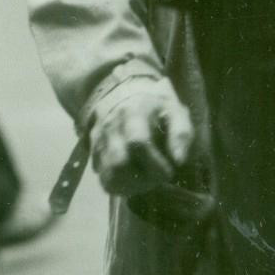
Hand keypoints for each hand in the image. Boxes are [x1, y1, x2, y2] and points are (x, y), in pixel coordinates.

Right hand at [88, 76, 193, 196]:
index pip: (137, 143)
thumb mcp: (174, 110)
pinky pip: (103, 179)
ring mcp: (98, 140)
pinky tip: (134, 178)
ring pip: (108, 176)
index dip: (155, 165)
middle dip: (142, 179)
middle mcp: (110, 126)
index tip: (169, 170)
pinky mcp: (93, 152)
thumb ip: (180, 134)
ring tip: (147, 178)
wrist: (122, 89)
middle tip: (157, 176)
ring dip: (131, 185)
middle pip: (118, 165)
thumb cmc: (154, 104)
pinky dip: (121, 185)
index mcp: (133, 112)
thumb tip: (179, 161)